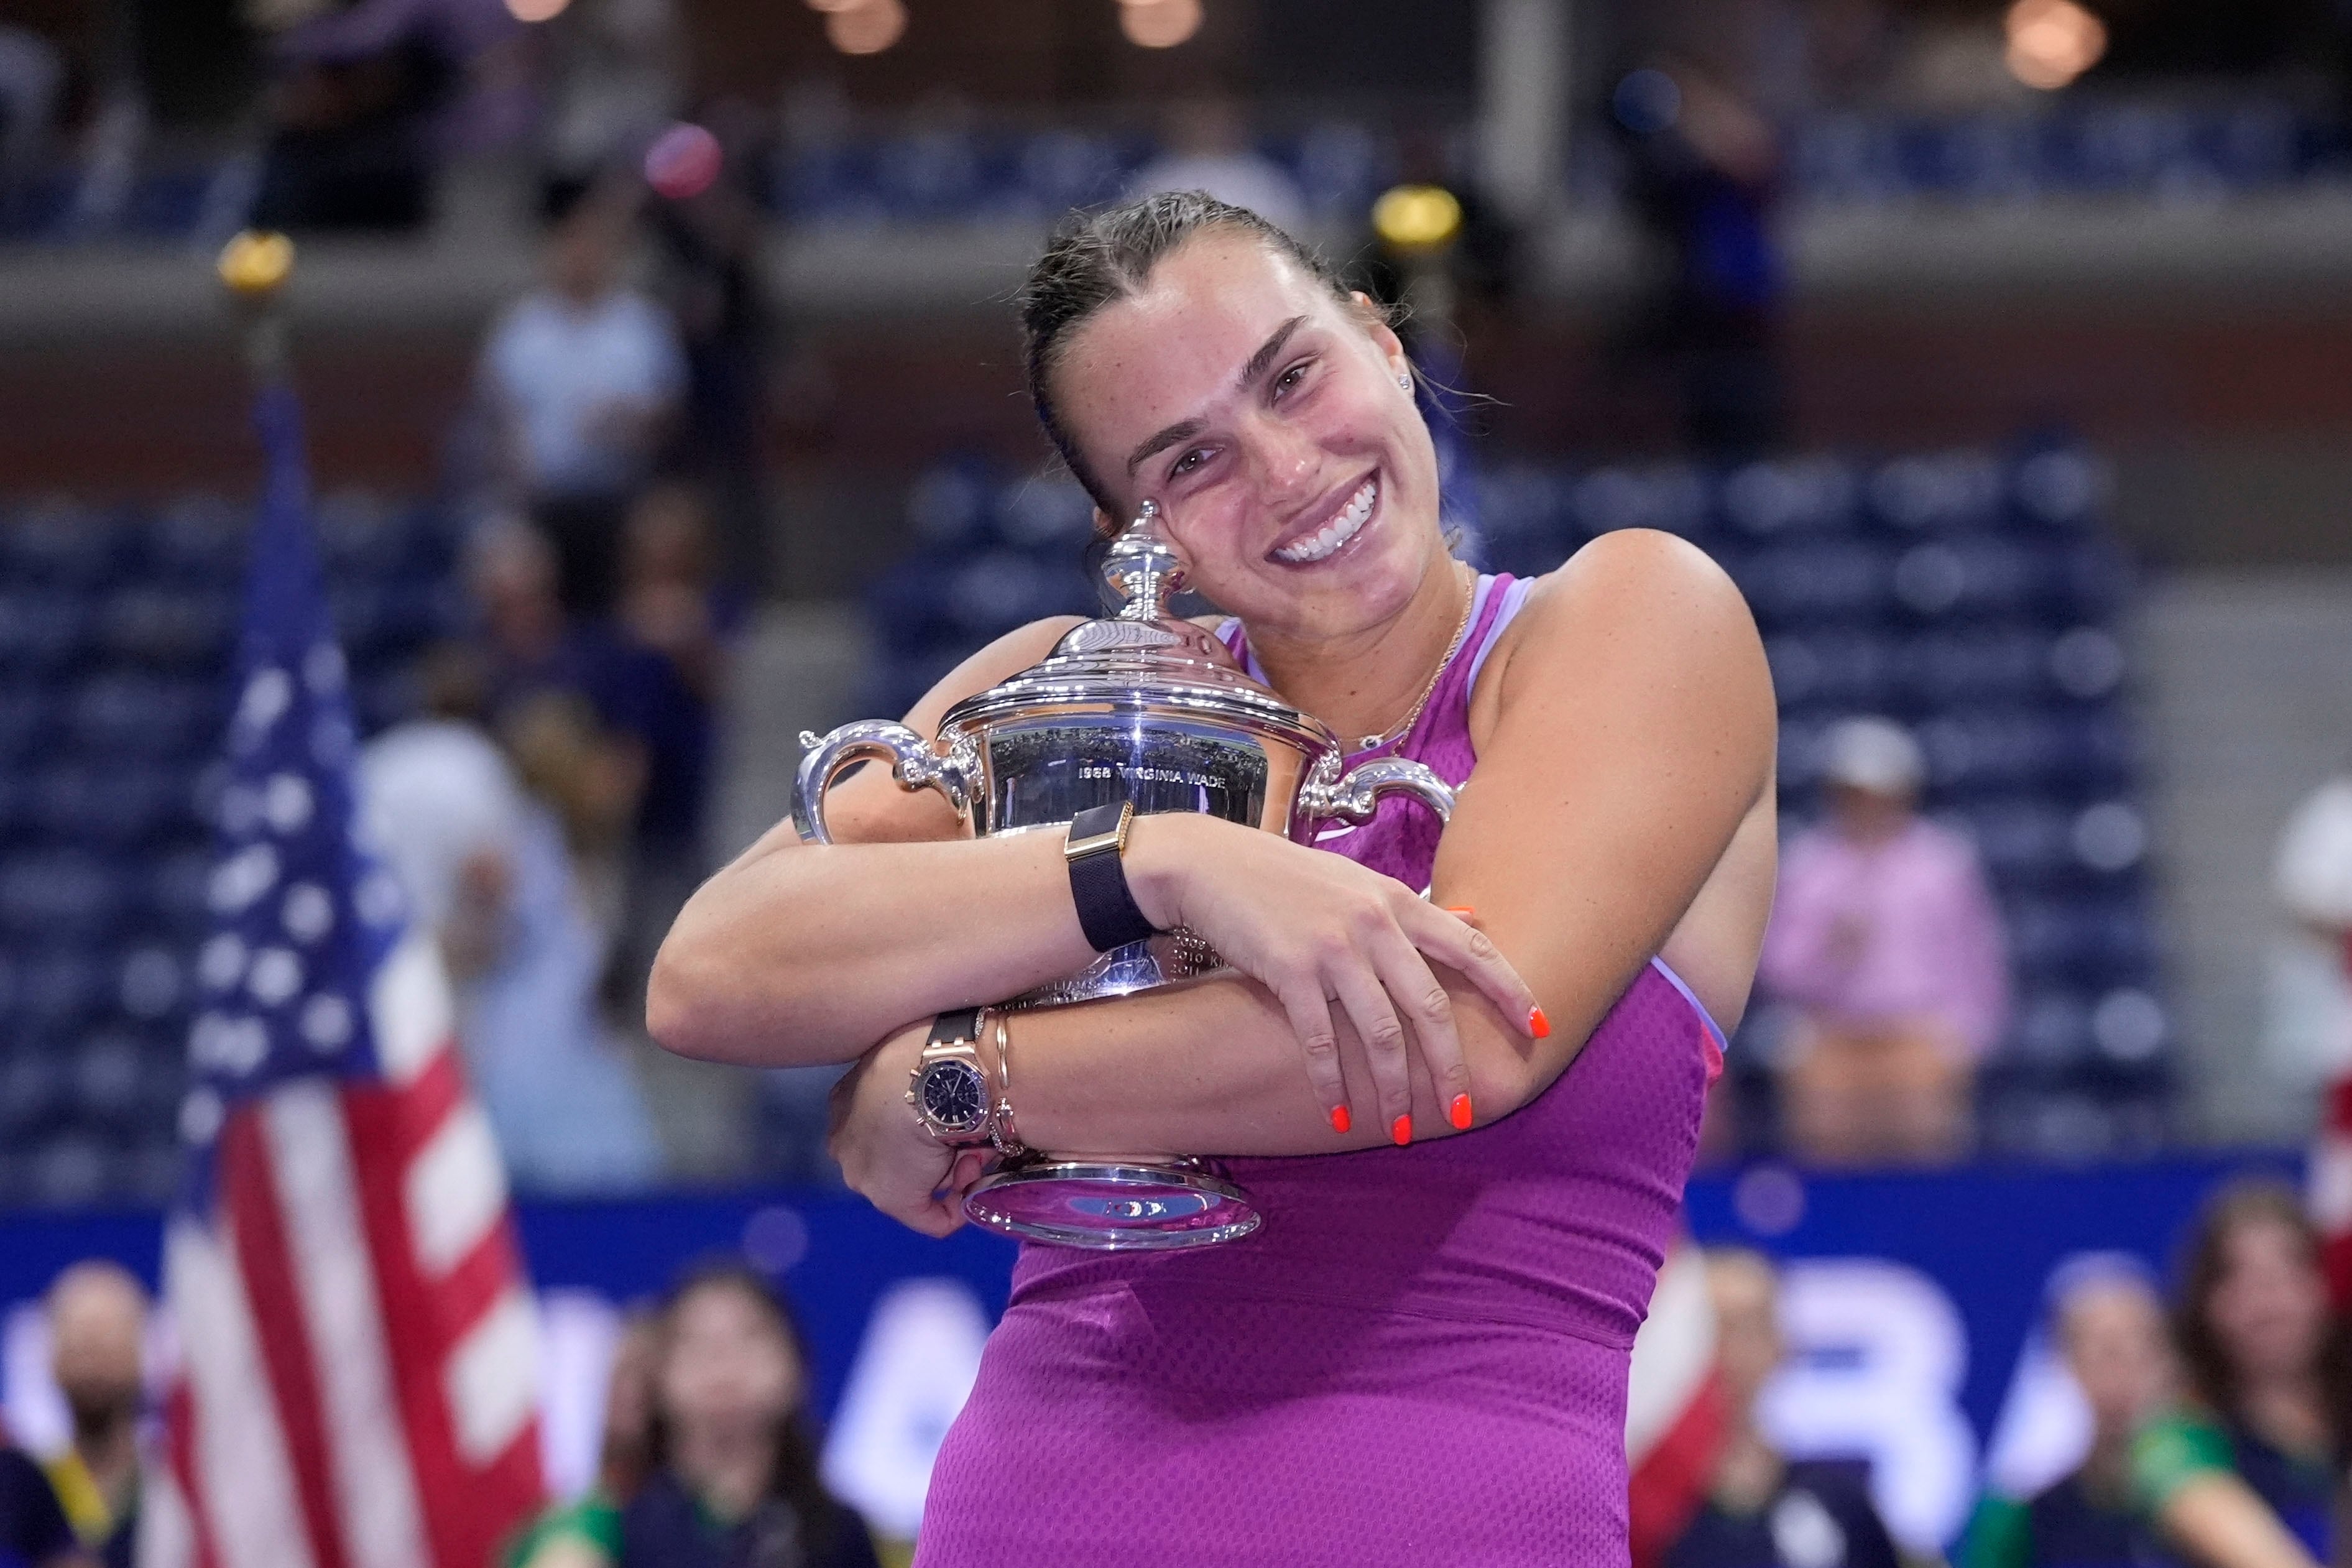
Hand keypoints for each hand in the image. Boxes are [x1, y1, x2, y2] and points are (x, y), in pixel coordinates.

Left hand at [827, 1023, 991, 1236]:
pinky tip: (974, 1186)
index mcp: (845, 1101)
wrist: (930, 1074)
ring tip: (974, 1146)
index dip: (916, 1126)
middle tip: (966, 1135)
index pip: (879, 1126)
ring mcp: (864, 1173)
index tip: (947, 1117)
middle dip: (932, 1153)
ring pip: (916, 1181)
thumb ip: (912, 1079)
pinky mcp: (893, 1200)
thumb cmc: (925, 1050)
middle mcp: (845, 1141)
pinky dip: (957, 1209)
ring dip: (952, 1169)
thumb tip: (942, 1102)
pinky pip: (932, 1218)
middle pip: (897, 1157)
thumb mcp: (909, 1052)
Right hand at [1126, 815, 1540, 1137]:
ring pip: (1380, 1034)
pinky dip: (1332, 1084)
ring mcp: (1333, 948)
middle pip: (1430, 1008)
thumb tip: (1473, 922)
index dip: (1511, 991)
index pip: (1472, 949)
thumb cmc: (1285, 877)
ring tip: (1399, 1130)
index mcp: (1397, 901)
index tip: (1539, 1029)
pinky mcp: (1289, 970)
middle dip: (1450, 1068)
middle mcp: (1374, 923)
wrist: (1211, 864)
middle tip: (1461, 1112)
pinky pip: (1321, 1041)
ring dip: (1393, 1090)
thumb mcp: (1358, 883)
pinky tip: (1337, 1115)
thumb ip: (1412, 910)